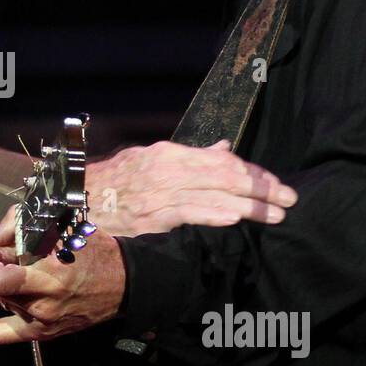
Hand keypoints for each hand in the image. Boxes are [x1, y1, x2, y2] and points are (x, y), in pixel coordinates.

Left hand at [0, 234, 125, 345]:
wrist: (124, 285)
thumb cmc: (95, 252)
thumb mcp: (64, 227)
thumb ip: (22, 224)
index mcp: (52, 277)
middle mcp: (44, 304)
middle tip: (7, 256)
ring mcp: (42, 323)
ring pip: (0, 302)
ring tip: (14, 272)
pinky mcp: (43, 334)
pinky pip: (1, 334)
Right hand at [84, 139, 295, 237]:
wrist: (76, 200)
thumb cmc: (115, 182)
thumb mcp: (151, 160)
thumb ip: (190, 157)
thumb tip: (223, 148)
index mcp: (170, 153)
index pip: (222, 160)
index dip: (253, 171)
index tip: (274, 183)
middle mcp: (168, 169)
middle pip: (225, 175)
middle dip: (261, 187)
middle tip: (289, 198)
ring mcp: (161, 192)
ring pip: (214, 194)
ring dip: (250, 205)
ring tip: (276, 214)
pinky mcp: (152, 216)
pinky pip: (189, 212)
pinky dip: (213, 213)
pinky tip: (235, 217)